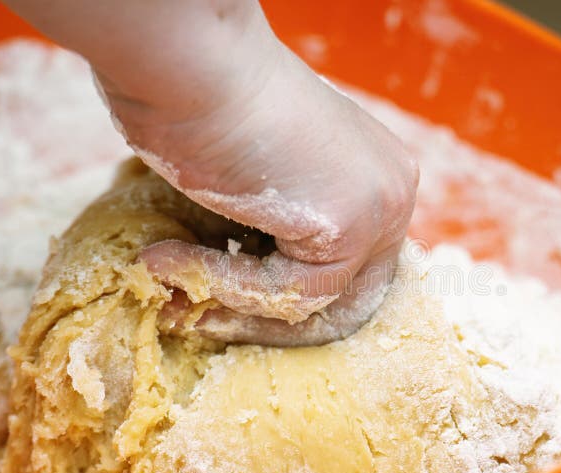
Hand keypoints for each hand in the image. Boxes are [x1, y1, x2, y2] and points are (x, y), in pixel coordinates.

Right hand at [5, 0, 418, 345]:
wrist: (188, 61)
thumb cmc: (203, 104)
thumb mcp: (255, 180)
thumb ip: (270, 230)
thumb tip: (231, 301)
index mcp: (376, 176)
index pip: (348, 273)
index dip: (280, 303)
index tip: (214, 309)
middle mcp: (392, 192)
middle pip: (345, 300)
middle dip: (267, 323)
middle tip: (198, 316)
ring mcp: (381, 208)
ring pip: (315, 303)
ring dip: (232, 306)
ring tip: (171, 282)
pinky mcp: (352, 224)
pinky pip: (288, 293)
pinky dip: (222, 284)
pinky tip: (167, 258)